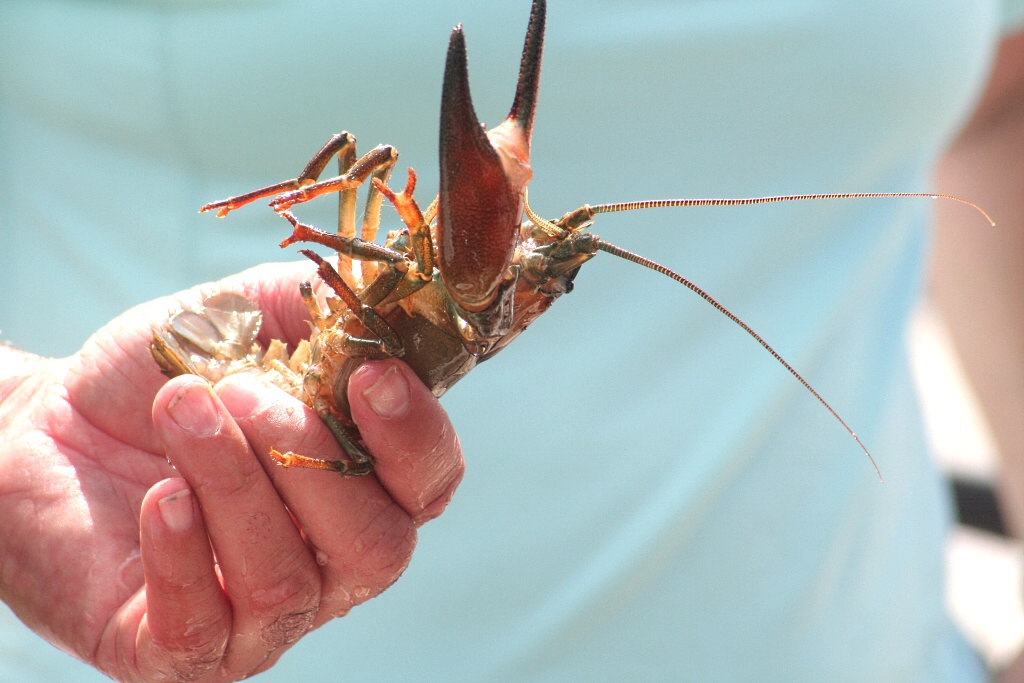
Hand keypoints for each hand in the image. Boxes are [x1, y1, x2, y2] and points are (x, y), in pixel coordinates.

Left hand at [0, 262, 463, 681]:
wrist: (45, 424)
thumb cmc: (162, 377)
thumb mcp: (249, 319)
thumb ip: (324, 309)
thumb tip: (387, 301)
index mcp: (362, 485)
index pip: (430, 484)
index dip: (415, 437)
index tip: (369, 374)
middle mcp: (329, 562)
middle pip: (378, 548)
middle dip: (308, 459)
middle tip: (239, 390)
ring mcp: (260, 616)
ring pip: (288, 583)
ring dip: (232, 483)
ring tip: (180, 411)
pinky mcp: (181, 652)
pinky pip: (204, 628)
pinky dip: (182, 553)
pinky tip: (158, 498)